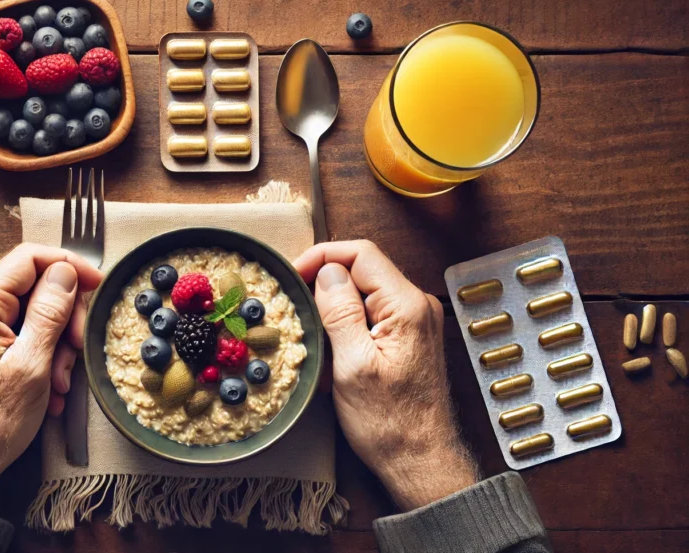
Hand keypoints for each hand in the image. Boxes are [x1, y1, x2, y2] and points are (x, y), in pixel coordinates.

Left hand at [0, 243, 101, 501]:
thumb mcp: (32, 364)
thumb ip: (50, 312)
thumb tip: (66, 272)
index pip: (29, 257)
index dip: (69, 265)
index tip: (96, 283)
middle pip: (34, 284)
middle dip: (65, 315)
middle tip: (77, 348)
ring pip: (33, 311)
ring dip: (57, 342)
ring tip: (61, 381)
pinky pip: (22, 332)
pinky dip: (43, 353)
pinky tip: (50, 386)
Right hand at [295, 241, 477, 510]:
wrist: (420, 460)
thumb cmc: (389, 423)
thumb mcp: (353, 366)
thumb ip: (341, 313)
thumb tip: (327, 271)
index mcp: (407, 306)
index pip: (361, 253)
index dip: (322, 256)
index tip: (292, 274)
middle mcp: (417, 306)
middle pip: (363, 268)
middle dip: (324, 279)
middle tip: (293, 302)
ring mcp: (415, 321)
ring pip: (364, 290)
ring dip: (333, 303)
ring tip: (309, 329)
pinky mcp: (408, 337)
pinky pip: (371, 312)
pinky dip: (345, 321)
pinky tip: (329, 346)